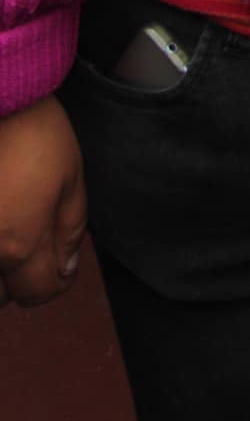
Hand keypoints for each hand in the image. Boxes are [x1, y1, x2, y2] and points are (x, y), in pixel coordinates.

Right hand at [0, 97, 86, 307]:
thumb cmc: (31, 127)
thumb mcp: (71, 174)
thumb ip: (71, 227)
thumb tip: (66, 267)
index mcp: (21, 242)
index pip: (38, 292)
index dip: (55, 282)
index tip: (59, 267)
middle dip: (16, 280)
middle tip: (27, 245)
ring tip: (7, 229)